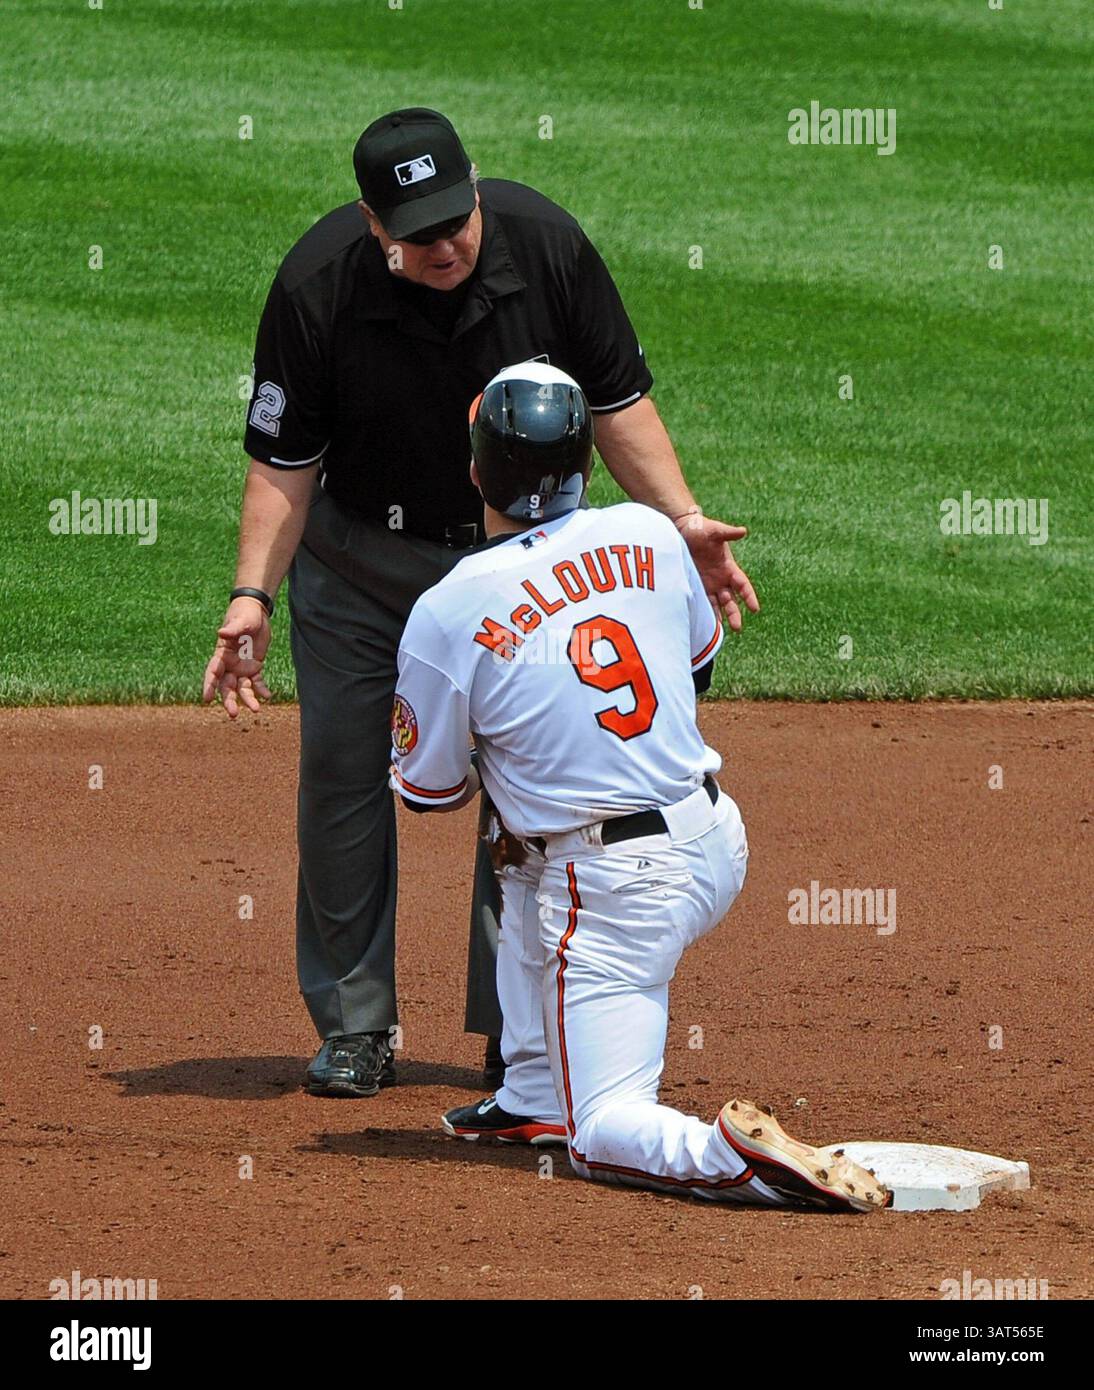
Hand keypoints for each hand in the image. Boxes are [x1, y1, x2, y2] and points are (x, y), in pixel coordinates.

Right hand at [202, 597, 272, 717]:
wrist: (256, 612)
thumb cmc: (244, 615)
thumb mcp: (240, 621)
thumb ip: (232, 629)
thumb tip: (220, 632)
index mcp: (221, 654)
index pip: (212, 672)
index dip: (209, 685)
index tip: (207, 699)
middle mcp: (229, 664)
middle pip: (226, 686)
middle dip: (228, 700)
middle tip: (233, 714)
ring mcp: (241, 667)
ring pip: (242, 688)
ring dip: (247, 699)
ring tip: (256, 709)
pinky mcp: (255, 667)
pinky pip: (257, 682)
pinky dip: (261, 689)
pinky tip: (268, 696)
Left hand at [674, 507, 759, 632]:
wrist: (683, 529)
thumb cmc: (701, 528)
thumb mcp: (715, 530)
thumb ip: (728, 533)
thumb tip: (743, 531)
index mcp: (729, 567)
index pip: (743, 585)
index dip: (749, 596)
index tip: (755, 609)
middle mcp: (721, 579)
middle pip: (732, 600)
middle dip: (735, 613)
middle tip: (738, 628)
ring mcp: (709, 583)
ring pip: (718, 604)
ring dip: (722, 617)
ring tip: (724, 632)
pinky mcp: (696, 585)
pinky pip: (703, 602)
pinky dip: (706, 613)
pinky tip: (706, 625)